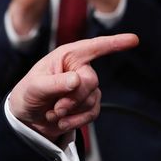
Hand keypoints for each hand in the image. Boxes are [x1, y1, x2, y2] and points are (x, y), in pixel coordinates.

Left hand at [8, 33, 138, 143]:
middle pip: (91, 81)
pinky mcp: (88, 103)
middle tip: (56, 107)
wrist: (27, 118)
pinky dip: (76, 121)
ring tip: (54, 112)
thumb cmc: (27, 94)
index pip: (94, 47)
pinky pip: (92, 113)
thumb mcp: (34, 87)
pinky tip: (62, 121)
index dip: (115, 43)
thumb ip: (55, 83)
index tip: (134, 40)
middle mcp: (79, 68)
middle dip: (73, 98)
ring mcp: (85, 87)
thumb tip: (77, 80)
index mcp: (67, 56)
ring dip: (72, 111)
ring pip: (92, 99)